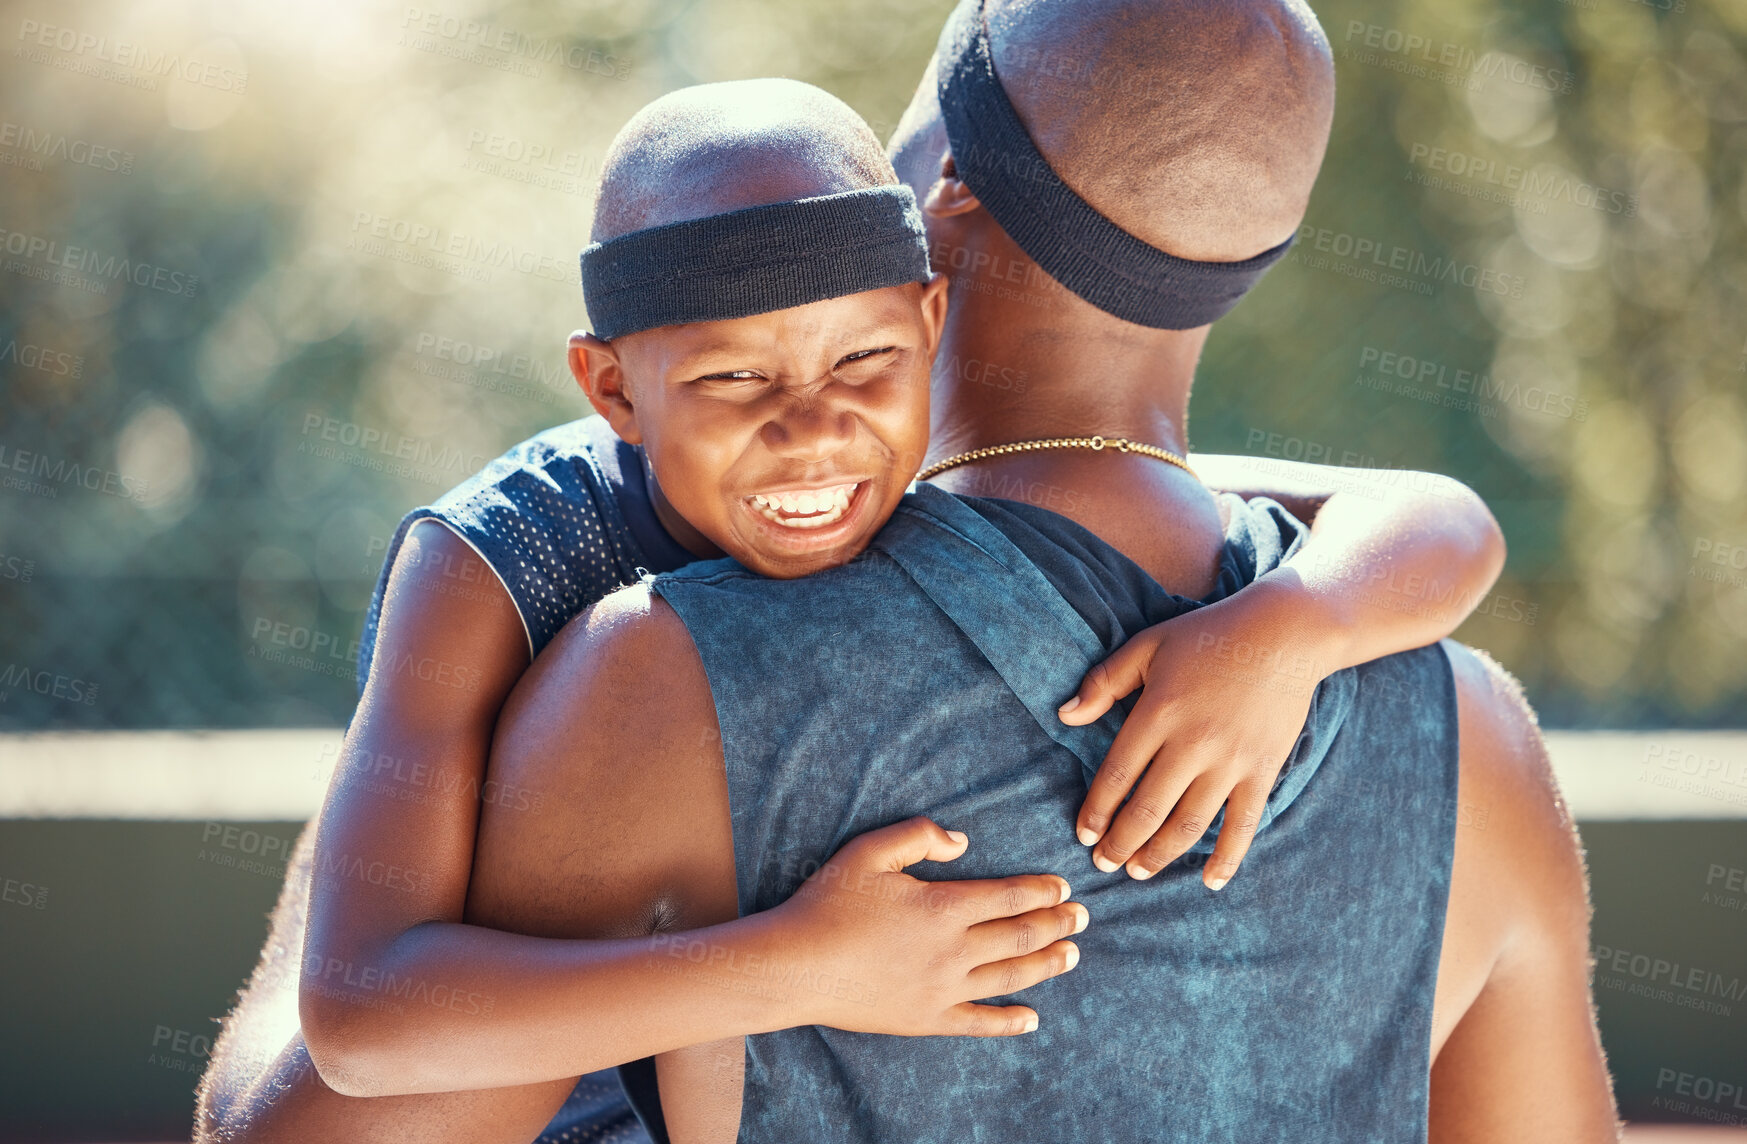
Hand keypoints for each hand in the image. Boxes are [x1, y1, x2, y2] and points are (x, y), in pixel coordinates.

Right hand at [770, 817, 1085, 1036]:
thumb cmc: (828, 903)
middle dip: (1055, 924)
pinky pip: (979, 1022)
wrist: (796, 965)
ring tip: (1072, 955)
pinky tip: (1032, 1019)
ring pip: (1009, 976)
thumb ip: (920, 836)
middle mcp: (952, 950)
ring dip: (1045, 965)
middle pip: (1019, 936)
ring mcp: (942, 989)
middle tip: (1082, 918)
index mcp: (943, 906)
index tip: (1063, 887)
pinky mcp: (926, 1018)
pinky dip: (1009, 1021)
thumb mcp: (869, 851)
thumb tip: (963, 841)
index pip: (1008, 896)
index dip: (1040, 891)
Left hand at [1059, 585, 1320, 888]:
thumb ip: (1103, 682)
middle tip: (1104, 863)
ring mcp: (1231, 761)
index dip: (1096, 811)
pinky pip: (1244, 825)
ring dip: (1160, 855)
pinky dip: (1228, 858)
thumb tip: (1065, 716)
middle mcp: (1192, 743)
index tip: (1083, 834)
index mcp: (1158, 713)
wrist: (1284, 633)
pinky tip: (1210, 882)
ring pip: (1189, 824)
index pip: (1117, 775)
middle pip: (1147, 809)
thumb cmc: (1207, 637)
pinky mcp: (1263, 771)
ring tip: (1139, 871)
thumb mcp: (1147, 645)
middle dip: (1120, 843)